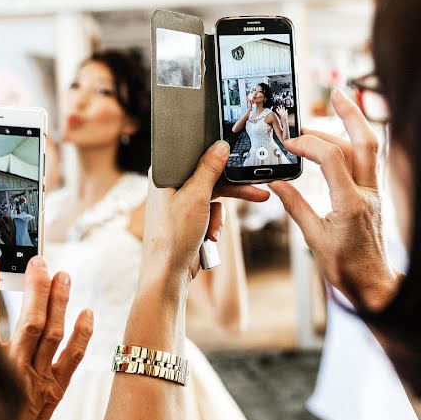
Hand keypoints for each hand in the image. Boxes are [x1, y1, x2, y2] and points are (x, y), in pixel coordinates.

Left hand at [140, 141, 269, 288]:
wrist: (170, 272)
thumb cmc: (173, 235)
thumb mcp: (196, 196)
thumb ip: (210, 169)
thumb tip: (221, 146)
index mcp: (164, 174)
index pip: (195, 153)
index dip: (216, 153)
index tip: (237, 154)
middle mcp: (171, 185)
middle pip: (209, 175)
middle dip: (231, 188)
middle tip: (256, 186)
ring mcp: (180, 202)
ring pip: (214, 195)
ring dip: (219, 215)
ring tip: (215, 233)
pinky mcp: (190, 217)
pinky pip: (212, 211)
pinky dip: (215, 224)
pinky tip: (209, 238)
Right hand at [270, 88, 399, 310]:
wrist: (374, 287)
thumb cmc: (346, 269)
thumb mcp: (314, 238)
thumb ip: (295, 206)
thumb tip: (277, 183)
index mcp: (351, 204)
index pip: (332, 159)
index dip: (309, 144)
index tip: (290, 143)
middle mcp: (368, 194)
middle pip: (366, 142)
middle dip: (352, 114)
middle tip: (337, 93)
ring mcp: (375, 194)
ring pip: (370, 150)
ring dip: (351, 128)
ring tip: (325, 121)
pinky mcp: (376, 198)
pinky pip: (369, 164)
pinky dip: (354, 147)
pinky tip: (340, 144)